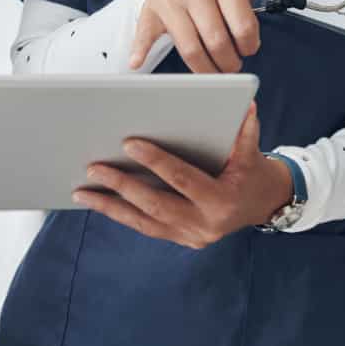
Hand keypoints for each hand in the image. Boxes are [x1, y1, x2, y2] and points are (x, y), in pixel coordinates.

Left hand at [72, 103, 291, 248]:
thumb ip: (246, 132)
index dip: (155, 161)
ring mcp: (190, 237)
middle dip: (121, 186)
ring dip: (110, 207)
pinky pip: (146, 227)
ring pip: (143, 222)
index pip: (181, 178)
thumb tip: (245, 106)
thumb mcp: (252, 153)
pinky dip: (121, 214)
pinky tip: (98, 202)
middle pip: (155, 205)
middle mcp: (204, 225)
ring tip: (81, 191)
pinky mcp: (181, 240)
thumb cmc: (252, 172)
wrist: (263, 204)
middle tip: (93, 168)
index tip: (128, 143)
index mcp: (220, 201)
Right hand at [129, 0, 295, 72]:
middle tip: (231, 65)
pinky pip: (146, 36)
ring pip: (191, 49)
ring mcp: (169, 1)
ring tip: (214, 72)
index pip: (243, 27)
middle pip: (218, 42)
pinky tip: (139, 64)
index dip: (249, 46)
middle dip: (229, 63)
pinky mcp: (150, 14)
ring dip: (206, 70)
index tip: (248, 49)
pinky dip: (141, 52)